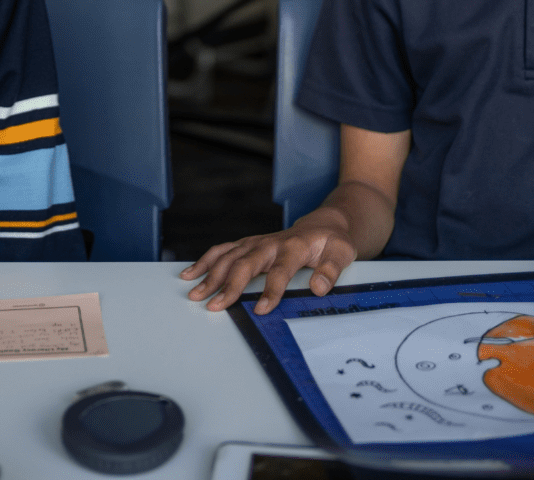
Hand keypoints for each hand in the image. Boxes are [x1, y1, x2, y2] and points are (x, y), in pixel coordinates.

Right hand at [179, 220, 356, 314]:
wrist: (322, 224)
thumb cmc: (332, 242)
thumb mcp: (342, 253)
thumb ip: (331, 270)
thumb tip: (319, 288)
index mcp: (294, 246)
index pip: (280, 270)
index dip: (271, 290)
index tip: (260, 309)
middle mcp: (270, 243)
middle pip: (245, 263)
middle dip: (228, 285)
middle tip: (214, 306)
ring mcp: (256, 242)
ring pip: (229, 256)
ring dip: (210, 275)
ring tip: (195, 293)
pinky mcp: (248, 244)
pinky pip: (223, 250)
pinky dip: (205, 261)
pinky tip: (191, 274)